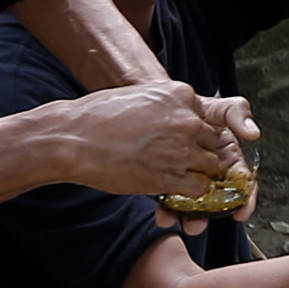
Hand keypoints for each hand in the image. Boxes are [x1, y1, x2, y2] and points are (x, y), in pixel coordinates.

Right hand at [54, 83, 251, 197]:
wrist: (73, 139)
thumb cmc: (98, 116)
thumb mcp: (141, 96)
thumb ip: (168, 105)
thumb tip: (181, 116)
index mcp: (181, 95)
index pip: (212, 117)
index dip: (202, 132)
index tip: (193, 140)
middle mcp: (187, 121)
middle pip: (215, 142)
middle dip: (203, 153)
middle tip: (186, 160)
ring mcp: (180, 150)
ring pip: (212, 167)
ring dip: (199, 173)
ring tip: (180, 174)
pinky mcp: (169, 177)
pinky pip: (199, 189)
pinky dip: (191, 192)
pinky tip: (176, 188)